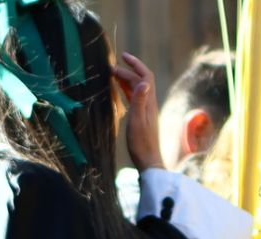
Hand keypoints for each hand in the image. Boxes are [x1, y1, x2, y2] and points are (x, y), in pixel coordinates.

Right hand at [112, 51, 161, 170]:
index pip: (146, 76)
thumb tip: (143, 82)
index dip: (136, 64)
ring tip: (113, 75)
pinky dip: (127, 91)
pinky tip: (119, 91)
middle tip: (110, 69)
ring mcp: (146, 110)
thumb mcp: (137, 121)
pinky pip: (135, 99)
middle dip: (127, 72)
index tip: (124, 56)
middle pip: (140, 81)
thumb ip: (139, 101)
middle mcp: (149, 104)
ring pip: (137, 89)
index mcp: (149, 102)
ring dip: (126, 80)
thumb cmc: (141, 143)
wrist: (148, 161)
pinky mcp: (142, 117)